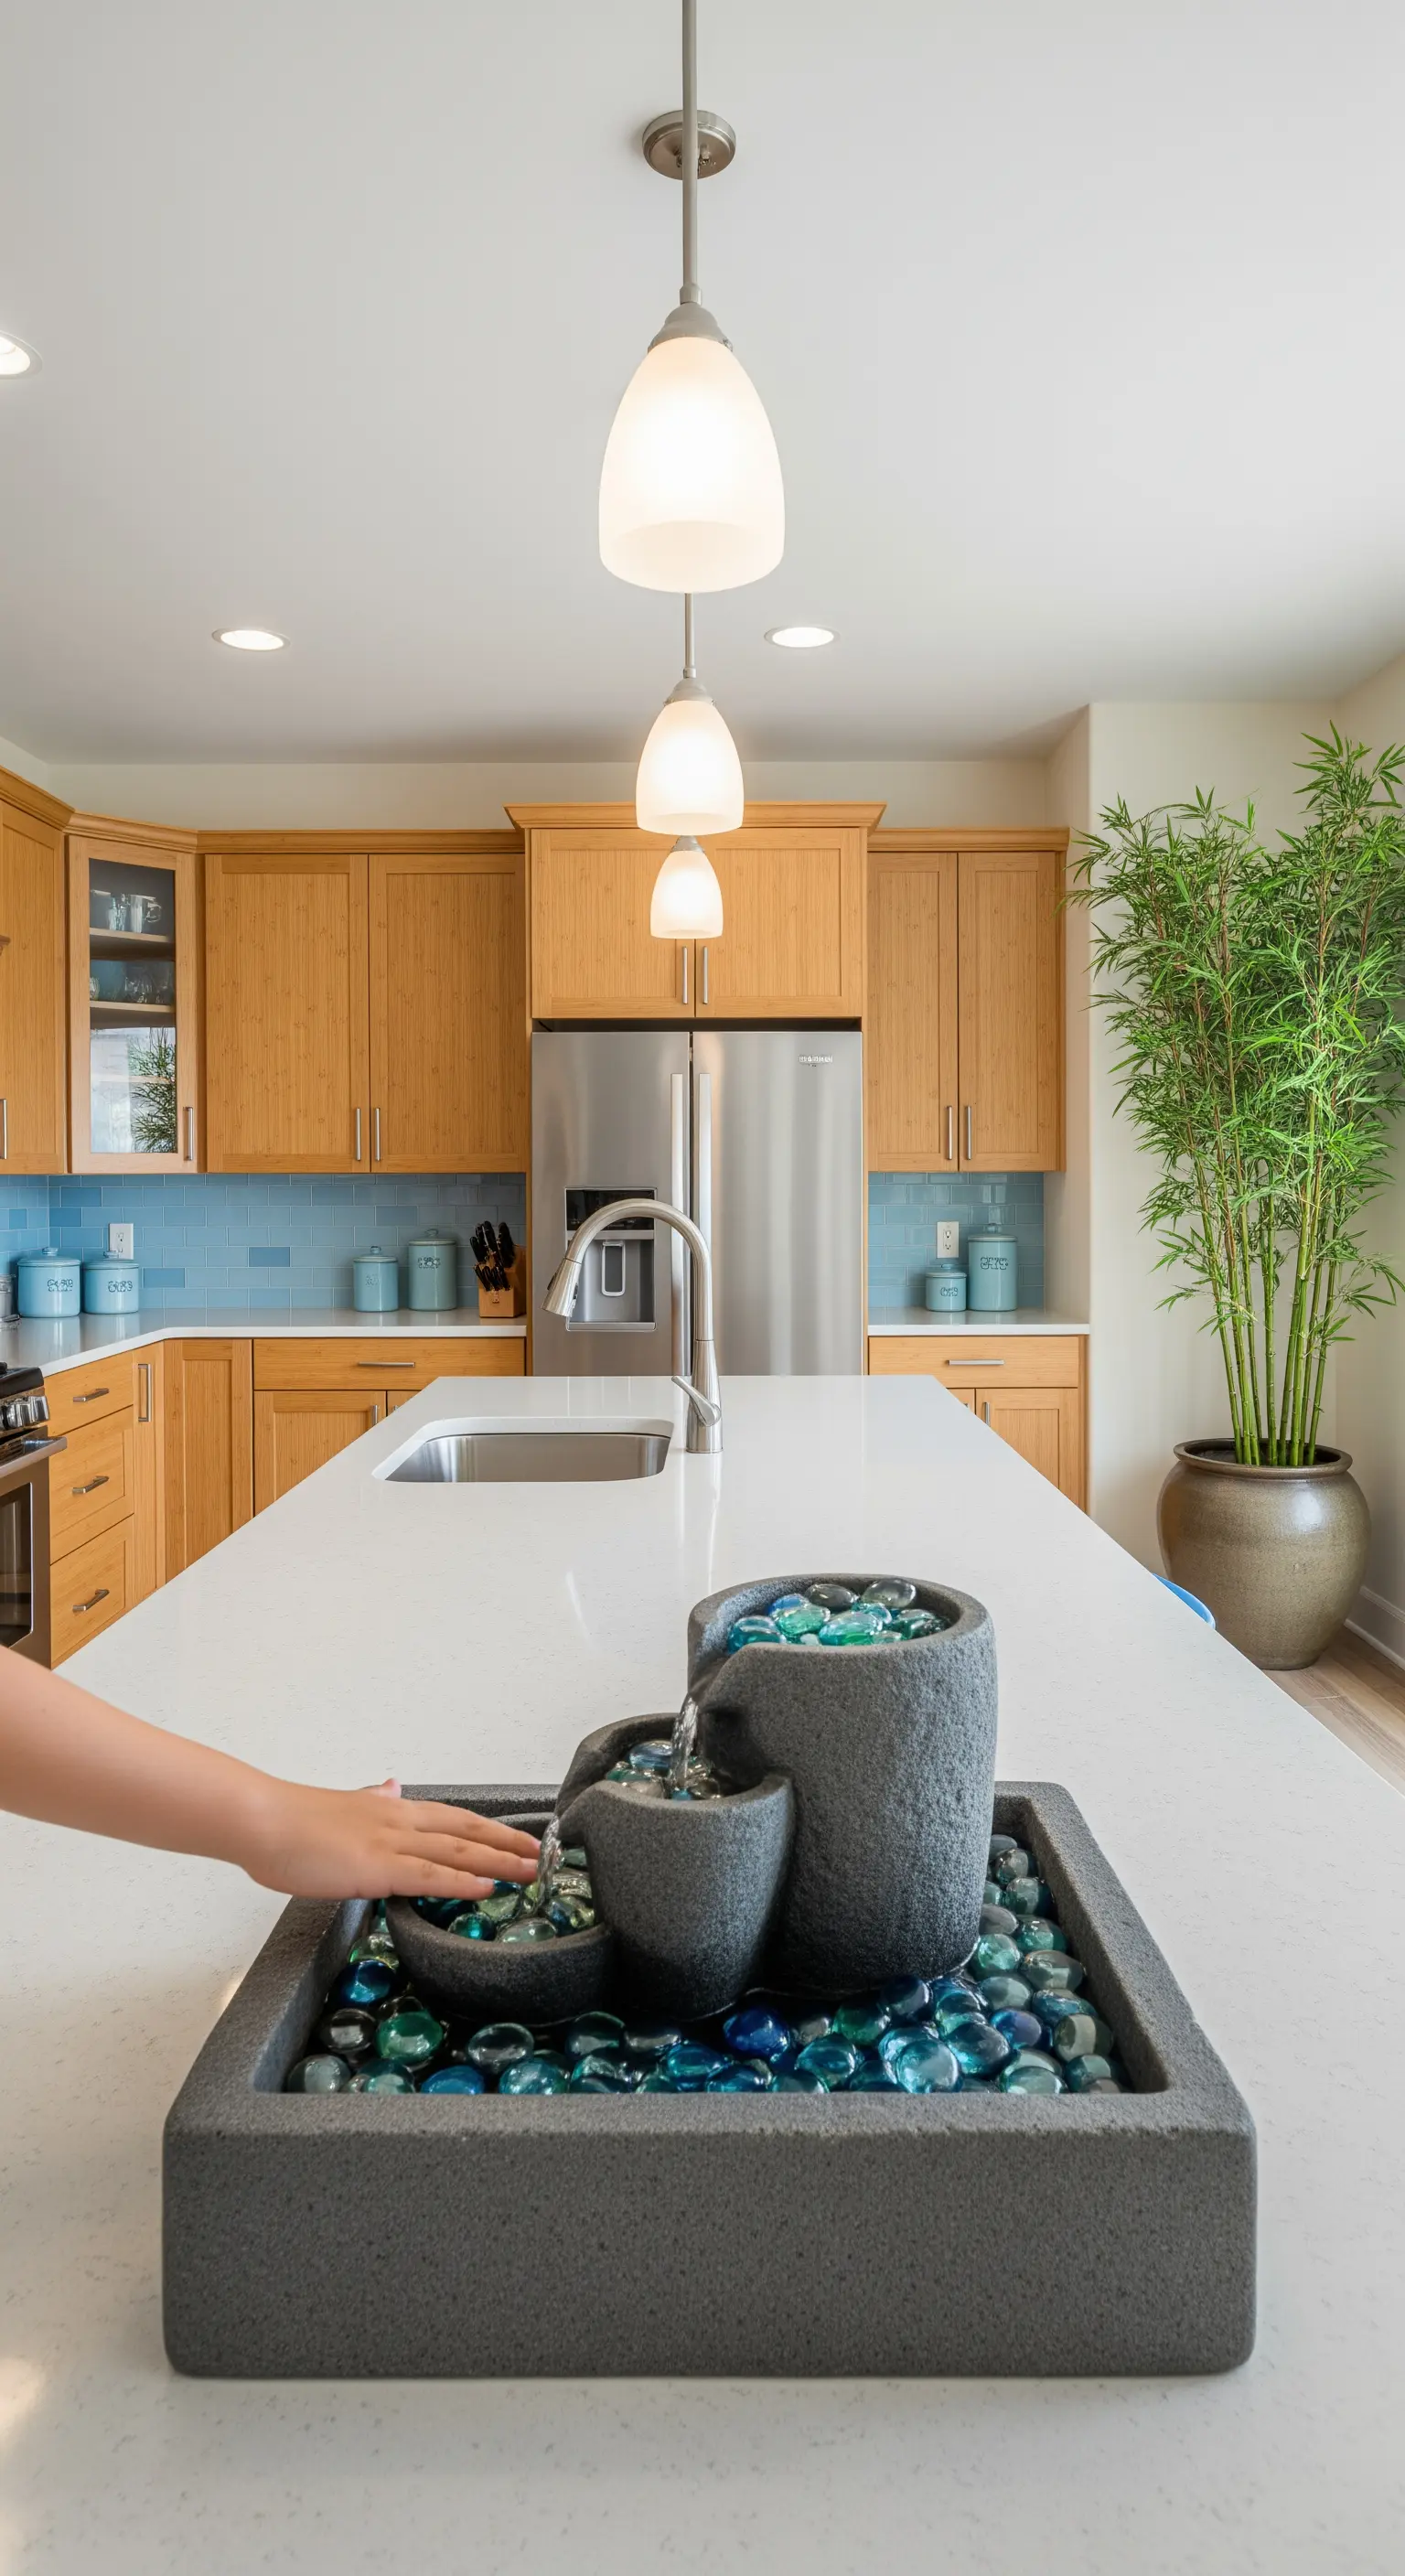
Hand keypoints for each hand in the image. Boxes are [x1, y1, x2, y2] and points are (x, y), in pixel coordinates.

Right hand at [237, 1776, 540, 1901]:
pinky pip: (430, 1875)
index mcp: (391, 1808)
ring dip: (500, 1861)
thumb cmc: (291, 1821)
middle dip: (509, 1844)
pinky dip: (463, 1881)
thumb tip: (390, 1786)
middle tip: (545, 1855)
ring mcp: (390, 1843)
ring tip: (533, 1871)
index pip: (454, 1818)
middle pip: (467, 1830)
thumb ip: (372, 1800)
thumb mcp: (343, 1803)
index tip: (520, 1837)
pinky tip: (489, 1887)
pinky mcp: (376, 1866)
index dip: (490, 1828)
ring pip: (459, 1850)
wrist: (261, 1820)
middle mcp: (399, 1820)